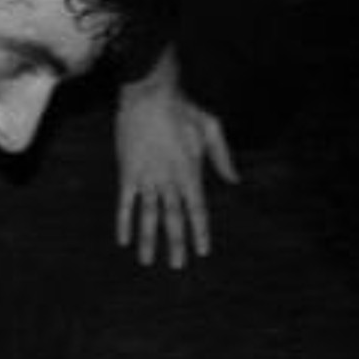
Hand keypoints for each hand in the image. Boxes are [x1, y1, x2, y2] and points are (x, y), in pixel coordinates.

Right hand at [113, 71, 236, 268]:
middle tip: (177, 266)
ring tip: (147, 262)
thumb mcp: (210, 127)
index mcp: (190, 171)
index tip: (203, 251)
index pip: (197, 209)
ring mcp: (147, 178)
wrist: (150, 93)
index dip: (200, 231)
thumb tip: (235, 180)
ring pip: (148, 216)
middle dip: (175, 243)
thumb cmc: (183, 108)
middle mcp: (168, 179)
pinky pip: (125, 203)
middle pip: (172, 218)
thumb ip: (222, 157)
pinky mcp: (128, 172)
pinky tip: (123, 240)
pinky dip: (124, 222)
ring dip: (148, 240)